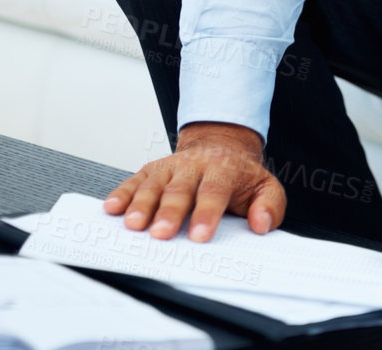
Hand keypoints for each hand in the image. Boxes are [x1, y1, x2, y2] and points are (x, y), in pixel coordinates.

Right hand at [102, 121, 284, 241]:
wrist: (221, 145)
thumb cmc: (239, 175)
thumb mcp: (265, 186)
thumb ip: (270, 205)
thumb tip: (262, 225)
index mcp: (224, 170)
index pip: (215, 192)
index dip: (207, 214)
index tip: (200, 236)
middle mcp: (193, 167)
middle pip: (180, 190)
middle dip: (170, 212)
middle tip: (161, 234)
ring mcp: (170, 167)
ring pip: (154, 185)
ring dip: (142, 205)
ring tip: (134, 225)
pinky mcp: (151, 170)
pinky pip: (134, 181)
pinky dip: (122, 194)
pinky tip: (112, 208)